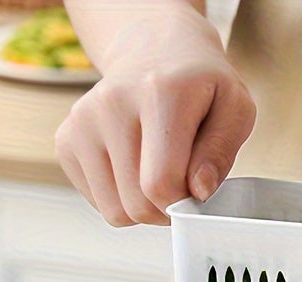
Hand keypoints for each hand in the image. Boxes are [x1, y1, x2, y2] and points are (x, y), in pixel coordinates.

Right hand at [55, 7, 254, 225]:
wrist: (153, 50)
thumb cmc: (199, 86)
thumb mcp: (235, 109)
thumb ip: (221, 152)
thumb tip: (199, 191)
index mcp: (159, 93)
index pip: (161, 184)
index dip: (184, 204)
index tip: (197, 193)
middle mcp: (112, 104)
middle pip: (137, 204)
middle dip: (166, 210)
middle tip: (182, 188)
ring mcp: (82, 121)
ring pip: (115, 211)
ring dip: (143, 208)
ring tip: (159, 178)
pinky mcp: (67, 139)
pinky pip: (98, 203)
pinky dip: (121, 199)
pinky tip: (136, 170)